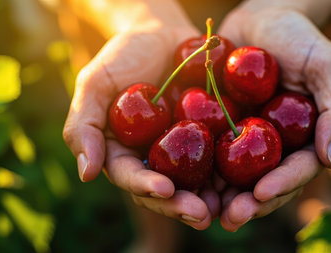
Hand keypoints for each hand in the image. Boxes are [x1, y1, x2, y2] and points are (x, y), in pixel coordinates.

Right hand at [62, 12, 218, 228]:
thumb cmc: (123, 56)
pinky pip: (219, 157)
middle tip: (201, 214)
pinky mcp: (208, 137)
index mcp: (123, 152)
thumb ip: (85, 126)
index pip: (131, 177)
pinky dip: (230, 173)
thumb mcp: (95, 84)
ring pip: (194, 182)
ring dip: (209, 200)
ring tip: (226, 209)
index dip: (146, 187)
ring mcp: (182, 150)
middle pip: (165, 190)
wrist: (162, 33)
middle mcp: (153, 157)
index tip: (165, 189)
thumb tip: (86, 174)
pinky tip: (246, 183)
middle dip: (181, 205)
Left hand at [217, 6, 330, 230]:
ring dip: (219, 197)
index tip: (261, 193)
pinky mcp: (218, 128)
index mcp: (304, 139)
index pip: (297, 170)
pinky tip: (182, 181)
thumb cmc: (297, 37)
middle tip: (229, 217)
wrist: (257, 18)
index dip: (282, 185)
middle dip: (249, 203)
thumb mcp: (325, 64)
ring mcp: (245, 139)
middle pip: (264, 183)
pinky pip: (208, 153)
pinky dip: (198, 170)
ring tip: (202, 210)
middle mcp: (275, 146)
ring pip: (234, 177)